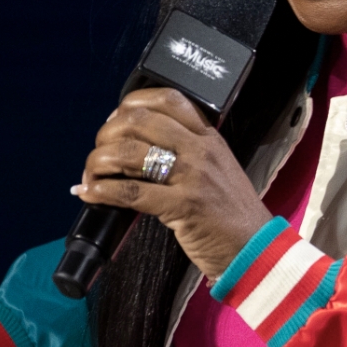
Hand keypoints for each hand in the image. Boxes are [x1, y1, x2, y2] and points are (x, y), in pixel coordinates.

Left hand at [73, 87, 268, 279]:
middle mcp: (201, 150)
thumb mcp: (217, 169)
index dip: (131, 104)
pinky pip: (130, 192)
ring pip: (128, 153)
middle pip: (138, 121)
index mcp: (209, 137)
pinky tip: (89, 193)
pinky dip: (102, 191)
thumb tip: (136, 148)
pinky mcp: (183, 206)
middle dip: (106, 134)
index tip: (115, 123)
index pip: (167, 99)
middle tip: (99, 153)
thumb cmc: (232, 214)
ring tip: (91, 176)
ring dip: (98, 162)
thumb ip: (187, 154)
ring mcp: (193, 176)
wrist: (256, 248)